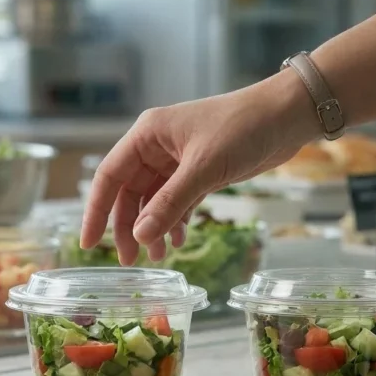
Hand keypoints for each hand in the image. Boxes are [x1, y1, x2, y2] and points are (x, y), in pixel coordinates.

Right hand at [81, 71, 317, 264]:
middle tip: (130, 261)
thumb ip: (170, 203)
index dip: (96, 211)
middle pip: (128, 192)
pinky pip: (176, 200)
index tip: (89, 244)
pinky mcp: (199, 170)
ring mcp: (177, 159)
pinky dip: (175, 220)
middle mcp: (156, 146)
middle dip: (128, 227)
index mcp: (147, 135)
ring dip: (153, 227)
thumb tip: (139, 235)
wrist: (287, 115)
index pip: (109, 176)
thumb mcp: (204, 168)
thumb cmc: (243, 128)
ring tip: (158, 255)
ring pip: (153, 200)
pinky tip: (179, 239)